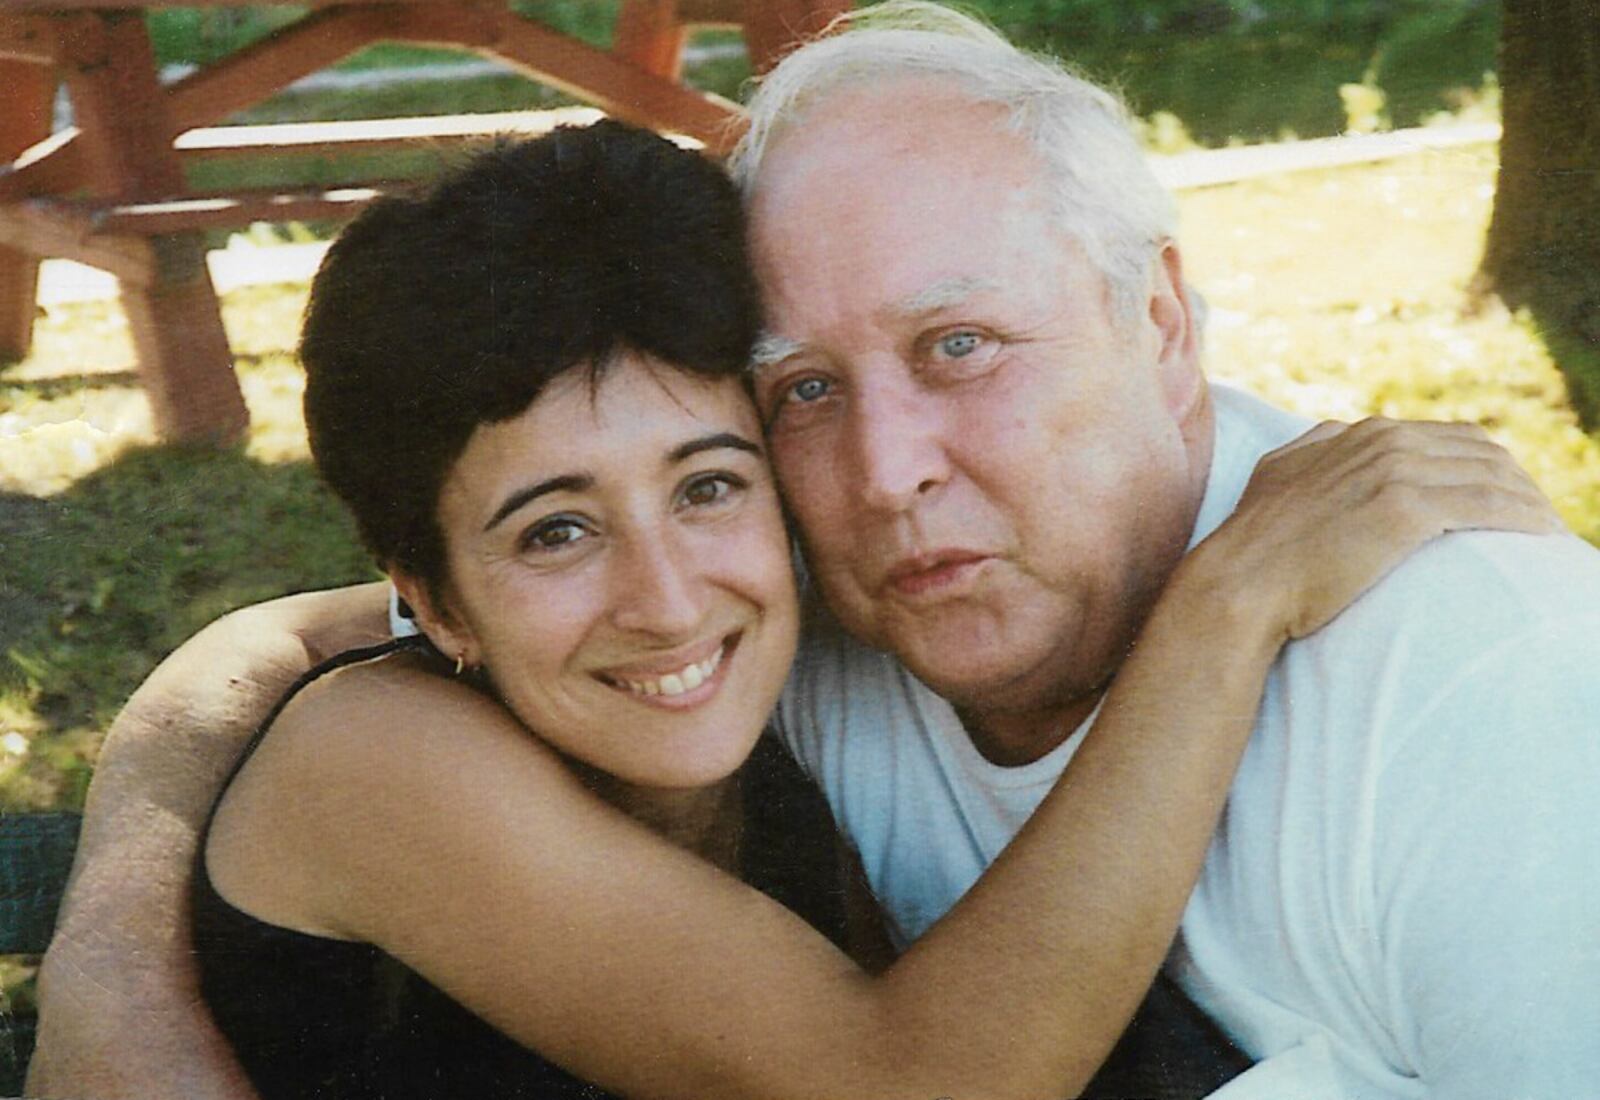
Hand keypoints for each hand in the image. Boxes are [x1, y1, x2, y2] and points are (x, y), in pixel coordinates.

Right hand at [1187, 417, 1560, 640]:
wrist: (1237, 584)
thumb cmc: (1254, 548)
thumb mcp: (1277, 477)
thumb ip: (1313, 452)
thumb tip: (1331, 441)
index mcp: (1357, 434)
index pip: (1449, 438)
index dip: (1486, 467)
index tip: (1506, 500)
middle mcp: (1380, 441)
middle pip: (1480, 451)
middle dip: (1518, 482)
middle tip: (1540, 522)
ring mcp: (1393, 471)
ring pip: (1492, 475)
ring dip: (1531, 502)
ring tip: (1551, 535)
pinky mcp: (1406, 509)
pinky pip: (1489, 505)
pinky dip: (1525, 518)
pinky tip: (1544, 537)